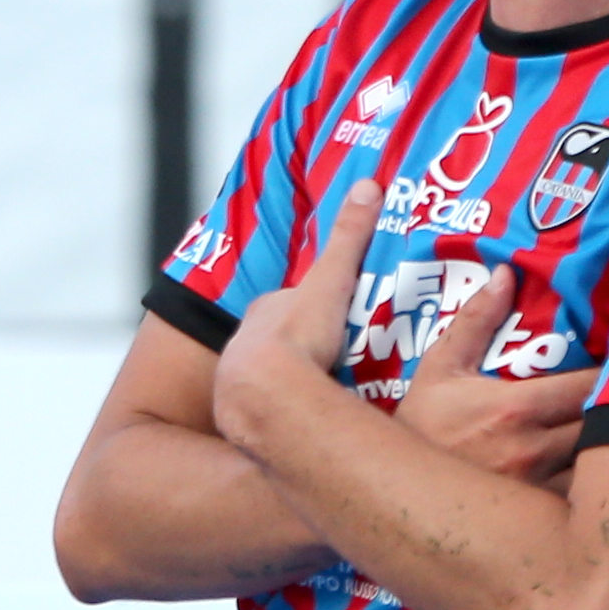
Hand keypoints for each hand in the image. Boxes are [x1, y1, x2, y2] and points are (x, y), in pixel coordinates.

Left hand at [212, 176, 382, 449]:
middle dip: (301, 347)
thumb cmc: (295, 334)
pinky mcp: (244, 418)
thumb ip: (348, 237)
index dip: (309, 306)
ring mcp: (240, 381)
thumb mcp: (331, 280)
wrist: (261, 392)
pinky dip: (285, 414)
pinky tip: (307, 423)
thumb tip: (368, 185)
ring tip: (325, 394)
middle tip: (330, 357)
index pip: (287, 302)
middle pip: (277, 340)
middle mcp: (246, 342)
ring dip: (293, 383)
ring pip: (271, 377)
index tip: (329, 314)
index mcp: (266, 311)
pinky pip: (268, 411)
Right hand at [398, 265, 596, 486]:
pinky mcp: (534, 520)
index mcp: (516, 408)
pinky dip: (593, 489)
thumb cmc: (420, 425)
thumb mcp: (441, 367)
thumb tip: (505, 273)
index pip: (591, 386)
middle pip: (605, 428)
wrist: (393, 490)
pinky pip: (581, 501)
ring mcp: (536, 491)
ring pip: (598, 469)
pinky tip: (593, 475)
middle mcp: (532, 451)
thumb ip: (476, 320)